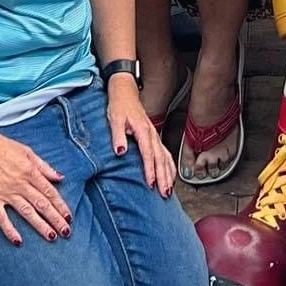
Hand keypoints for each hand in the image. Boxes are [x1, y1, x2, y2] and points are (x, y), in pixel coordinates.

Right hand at [0, 125, 71, 245]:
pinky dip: (10, 229)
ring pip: (27, 212)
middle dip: (55, 219)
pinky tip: (18, 241)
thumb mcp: (27, 152)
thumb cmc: (2, 146)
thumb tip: (60, 177)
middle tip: (66, 232)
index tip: (69, 217)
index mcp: (31, 172)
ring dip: (40, 226)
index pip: (50, 192)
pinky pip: (1, 217)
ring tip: (52, 237)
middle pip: (42, 204)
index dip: (61, 206)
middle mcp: (21, 184)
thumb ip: (44, 167)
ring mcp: (6, 192)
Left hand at [105, 75, 174, 196]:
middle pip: (160, 158)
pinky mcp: (154, 137)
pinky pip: (165, 154)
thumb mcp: (115, 119)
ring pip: (165, 157)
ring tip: (168, 190)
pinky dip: (169, 166)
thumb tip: (120, 152)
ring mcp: (154, 135)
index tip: (150, 183)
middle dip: (163, 176)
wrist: (125, 92)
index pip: (148, 153)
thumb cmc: (119, 106)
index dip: (150, 169)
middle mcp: (151, 133)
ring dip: (168, 174)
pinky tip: (171, 176)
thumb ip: (118, 135)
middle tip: (164, 192)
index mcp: (143, 129)